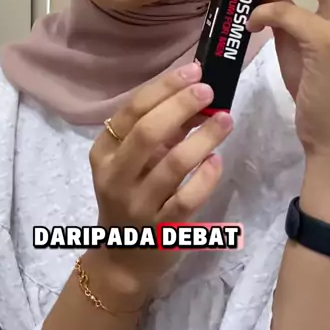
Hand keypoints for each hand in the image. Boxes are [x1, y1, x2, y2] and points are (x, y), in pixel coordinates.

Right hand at [87, 63, 231, 302]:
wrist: (123, 259)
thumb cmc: (130, 196)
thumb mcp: (130, 162)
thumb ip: (157, 131)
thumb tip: (196, 95)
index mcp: (104, 152)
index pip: (131, 111)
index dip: (164, 87)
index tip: (193, 71)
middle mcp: (116, 177)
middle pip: (148, 132)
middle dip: (181, 106)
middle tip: (209, 90)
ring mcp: (137, 205)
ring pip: (172, 165)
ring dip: (202, 138)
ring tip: (225, 120)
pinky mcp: (162, 230)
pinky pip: (186, 200)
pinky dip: (204, 178)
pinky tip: (217, 160)